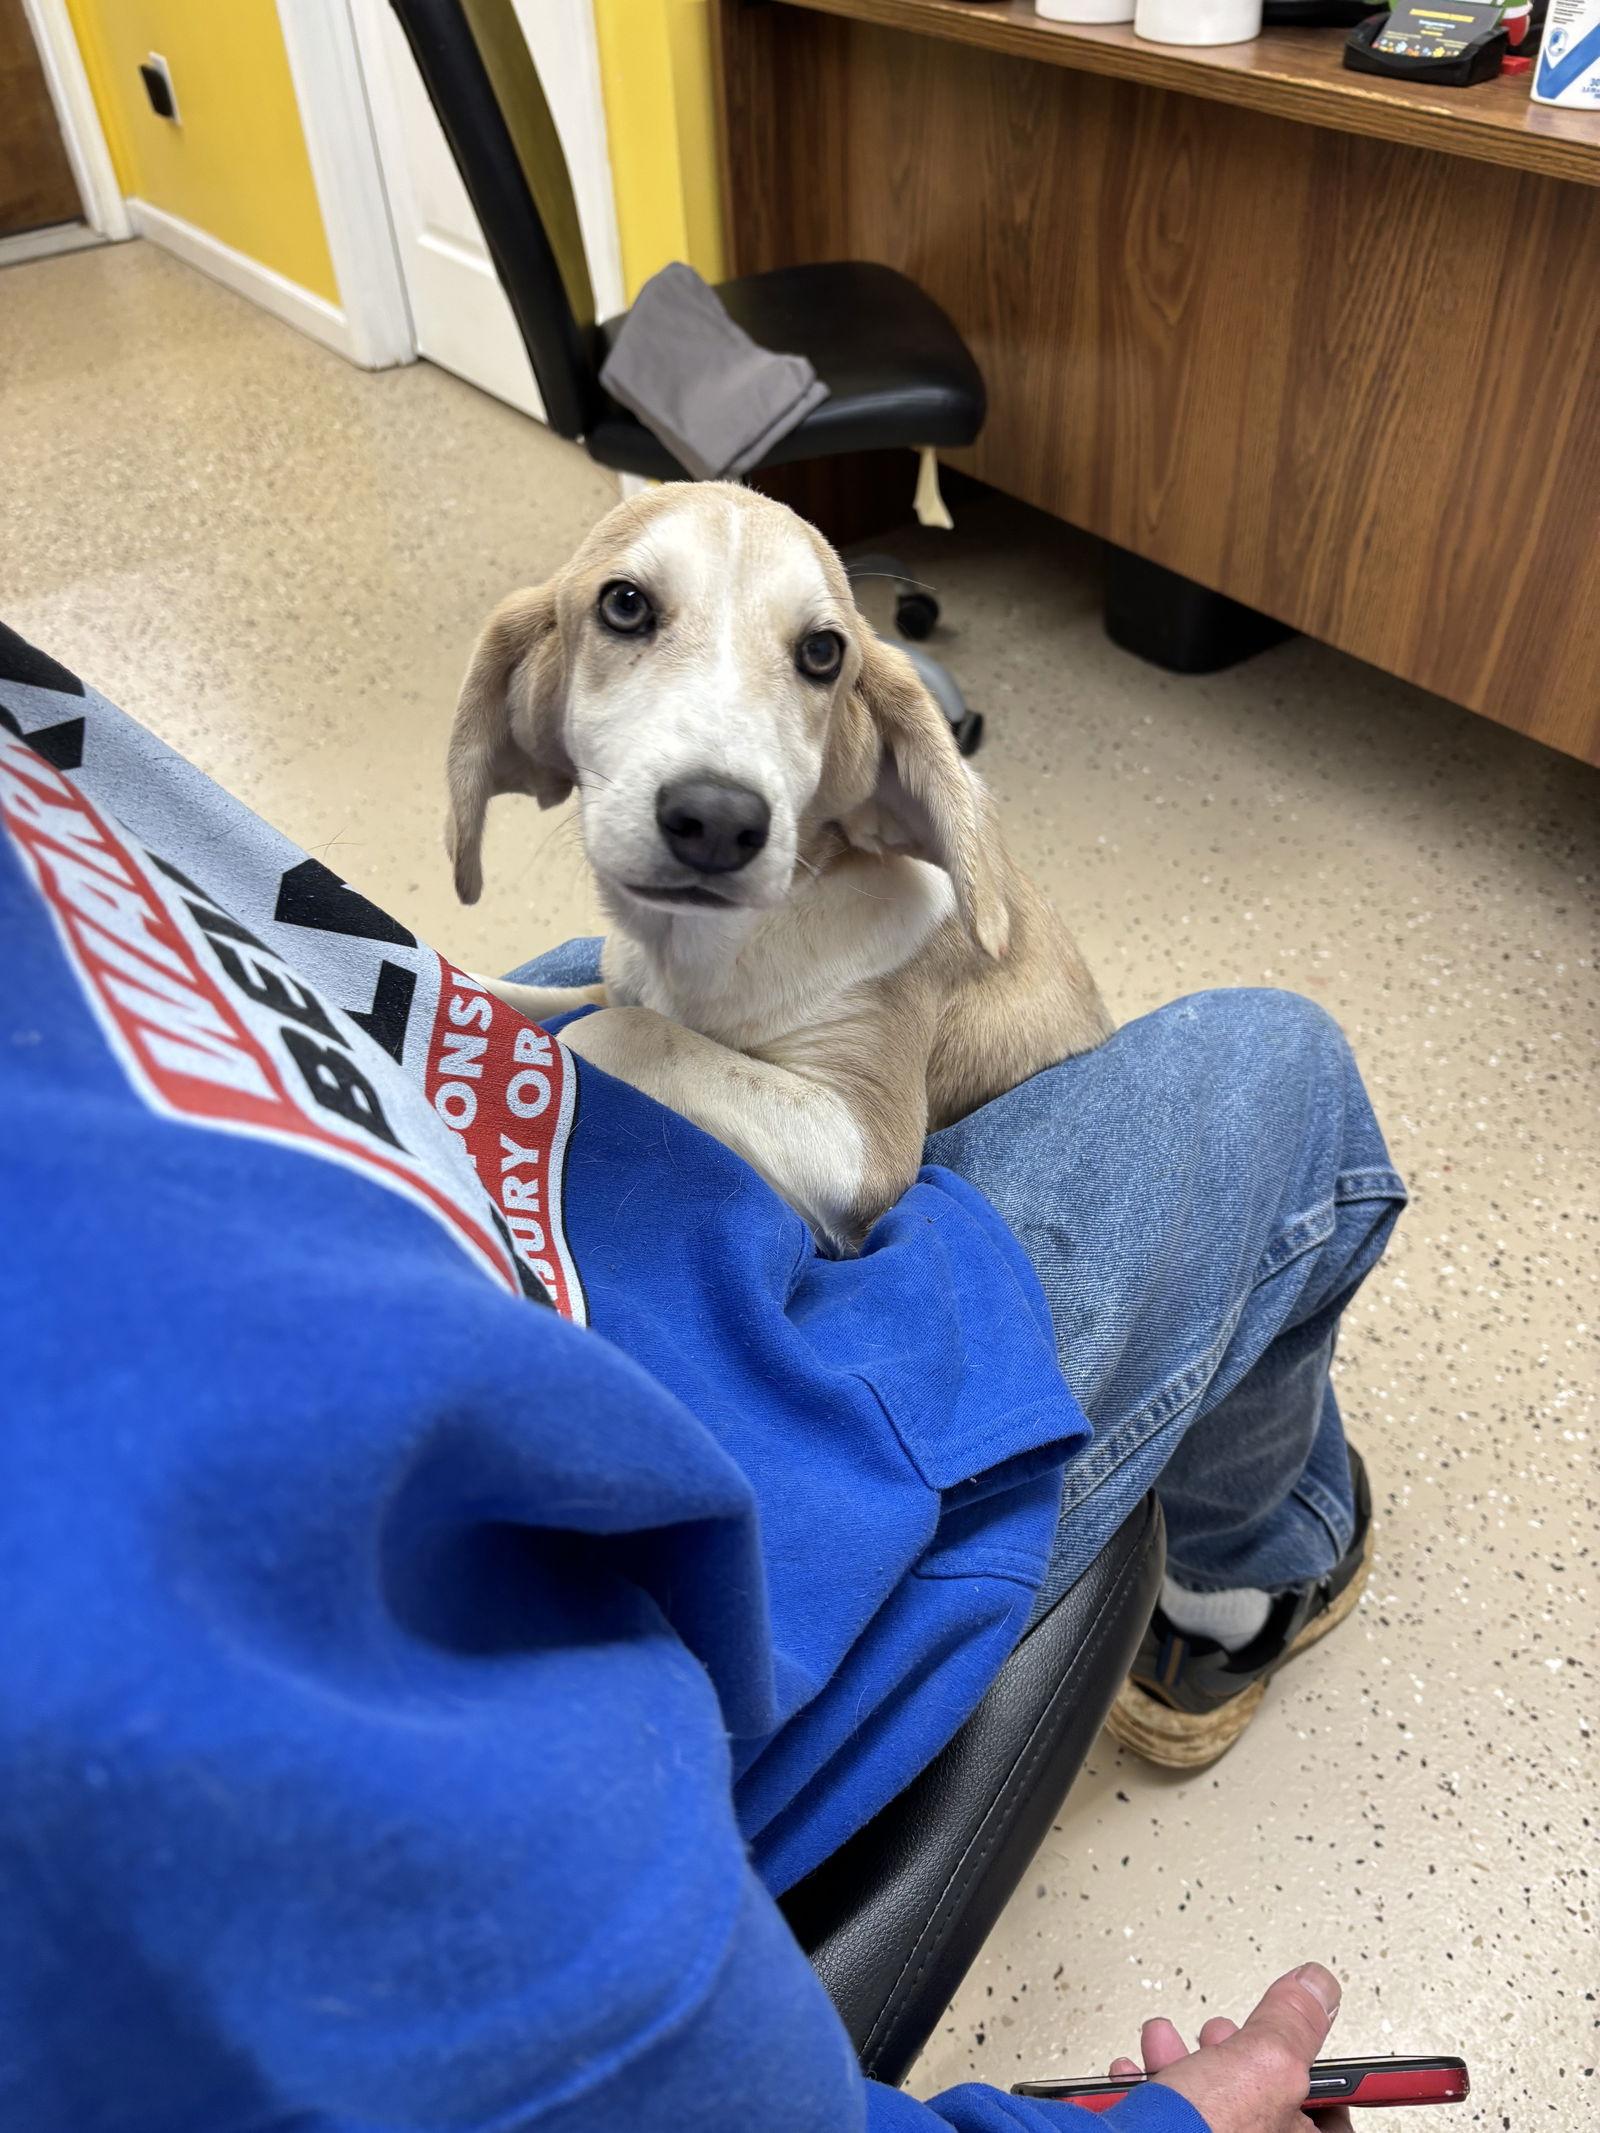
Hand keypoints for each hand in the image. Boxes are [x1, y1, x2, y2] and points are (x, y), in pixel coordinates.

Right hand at [1107, 1964, 1351, 2132]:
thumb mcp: (1261, 2064)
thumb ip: (1292, 2024)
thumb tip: (1317, 1987)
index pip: (1333, 2115)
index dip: (1317, 2072)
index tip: (1300, 2044)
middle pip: (1265, 2104)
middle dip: (1235, 2057)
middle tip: (1221, 2038)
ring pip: (1211, 2108)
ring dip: (1183, 2064)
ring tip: (1165, 2043)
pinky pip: (1170, 2121)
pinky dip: (1149, 2091)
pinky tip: (1135, 2073)